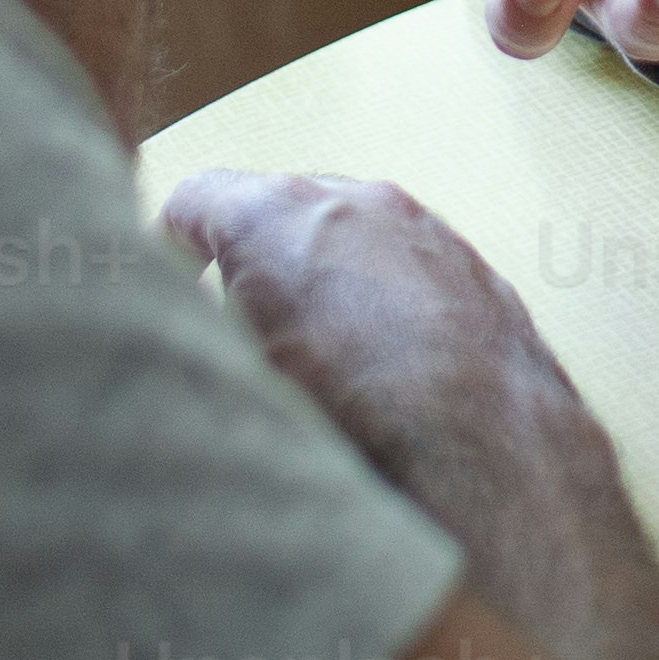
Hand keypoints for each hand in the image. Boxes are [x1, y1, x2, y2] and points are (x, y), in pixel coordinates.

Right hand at [163, 163, 616, 568]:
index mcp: (276, 216)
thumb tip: (184, 356)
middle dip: (251, 269)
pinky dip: (385, 307)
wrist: (490, 458)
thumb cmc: (357, 426)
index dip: (172, 251)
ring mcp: (423, 229)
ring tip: (319, 371)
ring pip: (347, 241)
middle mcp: (354, 202)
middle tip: (240, 339)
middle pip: (275, 215)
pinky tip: (386, 380)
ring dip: (324, 288)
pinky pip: (407, 271)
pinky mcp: (474, 269)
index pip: (195, 202)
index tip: (168, 288)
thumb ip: (198, 346)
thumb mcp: (235, 386)